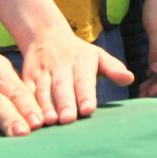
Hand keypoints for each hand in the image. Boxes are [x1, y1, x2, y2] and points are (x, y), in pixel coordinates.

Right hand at [15, 27, 133, 124]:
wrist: (45, 36)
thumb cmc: (79, 54)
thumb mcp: (98, 55)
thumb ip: (113, 68)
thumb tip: (130, 78)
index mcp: (80, 61)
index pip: (83, 80)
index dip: (85, 94)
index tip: (88, 109)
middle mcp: (60, 67)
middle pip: (61, 86)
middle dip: (64, 103)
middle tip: (68, 119)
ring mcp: (42, 73)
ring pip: (42, 91)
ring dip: (45, 107)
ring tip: (49, 122)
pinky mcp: (27, 79)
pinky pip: (26, 92)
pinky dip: (27, 105)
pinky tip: (30, 119)